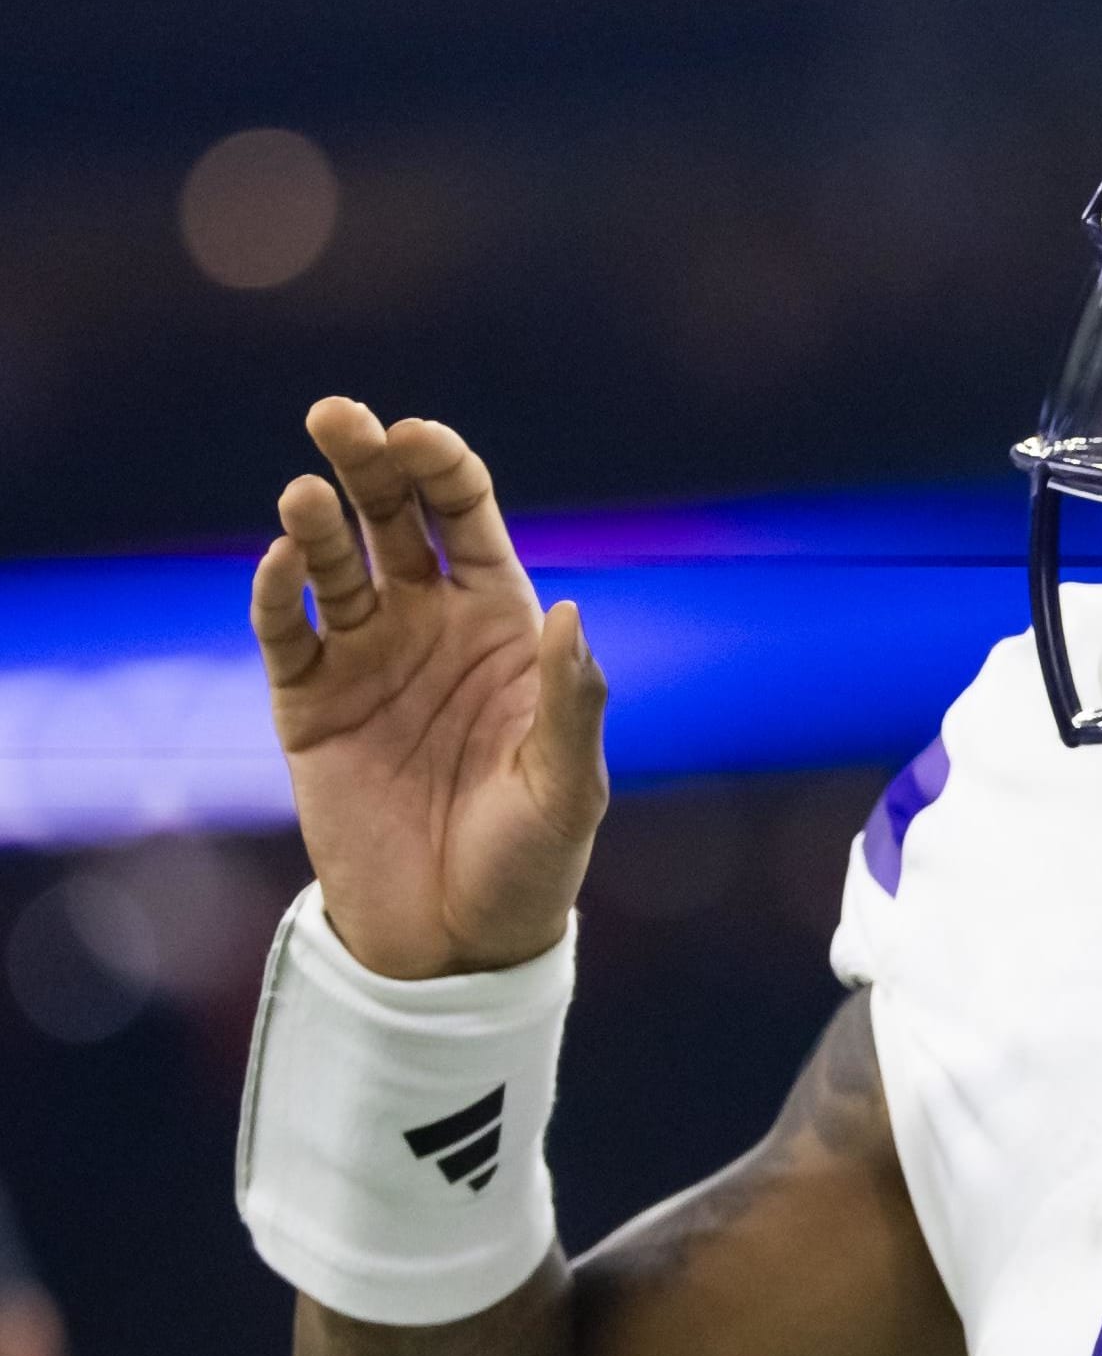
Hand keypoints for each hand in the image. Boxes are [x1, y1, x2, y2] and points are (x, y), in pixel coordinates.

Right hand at [250, 398, 607, 979]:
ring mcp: (366, 661)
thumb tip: (570, 610)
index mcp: (503, 625)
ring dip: (316, 523)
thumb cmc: (530, 861)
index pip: (468, 518)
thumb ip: (569, 698)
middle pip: (393, 519)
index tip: (419, 436)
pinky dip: (277, 594)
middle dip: (368, 463)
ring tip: (304, 493)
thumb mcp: (566, 783)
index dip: (444, 469)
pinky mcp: (308, 706)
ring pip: (333, 565)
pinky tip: (280, 564)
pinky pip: (287, 634)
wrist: (454, 940)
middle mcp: (430, 625)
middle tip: (338, 415)